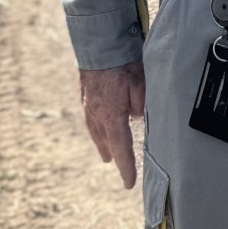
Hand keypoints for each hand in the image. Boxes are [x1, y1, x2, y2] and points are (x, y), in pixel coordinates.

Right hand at [79, 62, 146, 188]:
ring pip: (96, 130)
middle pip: (107, 142)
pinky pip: (91, 117)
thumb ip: (141, 106)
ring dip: (103, 143)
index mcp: (112, 116)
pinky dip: (96, 127)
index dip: (126, 168)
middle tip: (117, 166)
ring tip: (106, 153)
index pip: (121, 148)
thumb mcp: (142, 86)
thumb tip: (136, 117)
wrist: (98, 44)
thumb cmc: (124, 64)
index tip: (129, 183)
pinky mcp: (85, 93)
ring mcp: (88, 104)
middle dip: (114, 155)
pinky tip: (98, 124)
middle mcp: (97, 115)